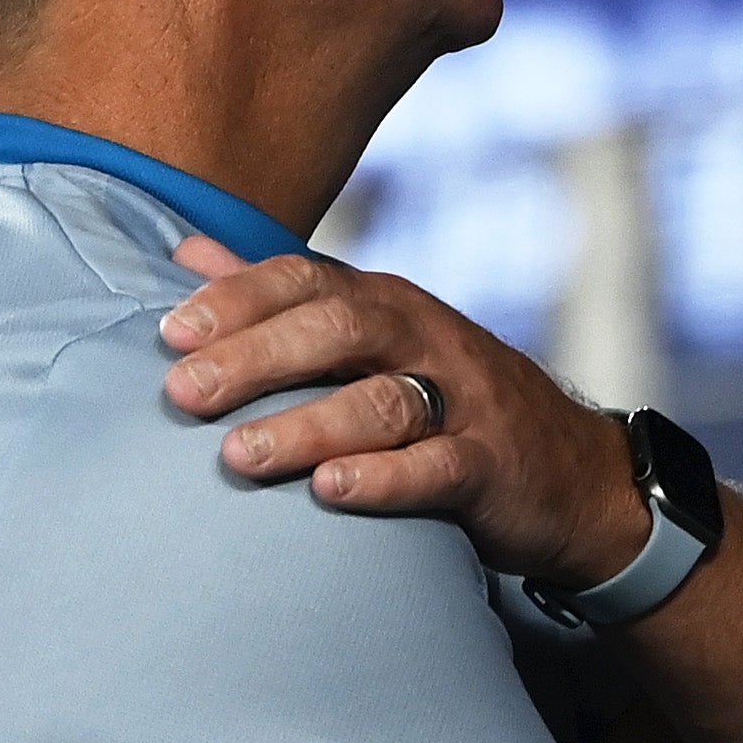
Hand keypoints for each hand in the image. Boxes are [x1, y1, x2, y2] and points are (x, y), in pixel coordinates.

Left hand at [158, 238, 652, 587]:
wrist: (573, 471)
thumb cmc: (447, 402)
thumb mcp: (372, 339)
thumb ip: (280, 300)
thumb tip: (185, 252)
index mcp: (387, 304)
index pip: (307, 278)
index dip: (238, 300)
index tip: (168, 334)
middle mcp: (425, 339)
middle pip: (341, 326)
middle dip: (257, 356)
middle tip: (184, 394)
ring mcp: (465, 400)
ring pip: (384, 400)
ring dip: (307, 424)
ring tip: (239, 455)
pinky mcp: (493, 464)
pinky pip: (440, 467)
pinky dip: (385, 478)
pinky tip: (331, 491)